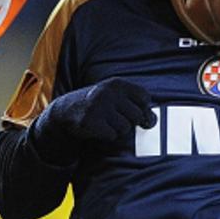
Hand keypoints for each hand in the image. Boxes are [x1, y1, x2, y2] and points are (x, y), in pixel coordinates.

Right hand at [30, 78, 155, 163]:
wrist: (67, 110)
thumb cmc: (99, 104)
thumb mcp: (116, 97)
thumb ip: (137, 106)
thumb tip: (152, 121)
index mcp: (117, 83)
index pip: (145, 97)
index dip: (141, 107)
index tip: (128, 108)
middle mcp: (108, 92)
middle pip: (138, 115)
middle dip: (129, 121)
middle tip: (114, 117)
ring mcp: (99, 106)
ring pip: (126, 127)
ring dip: (118, 129)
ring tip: (105, 122)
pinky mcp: (91, 121)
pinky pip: (112, 135)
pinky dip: (107, 135)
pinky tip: (98, 127)